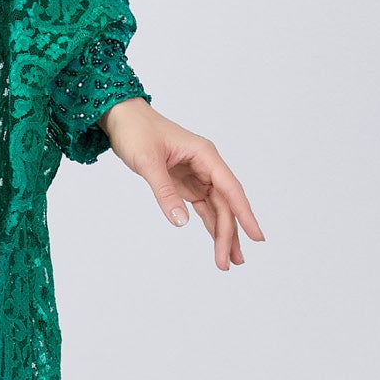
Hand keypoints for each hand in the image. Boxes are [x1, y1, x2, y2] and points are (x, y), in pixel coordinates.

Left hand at [100, 98, 263, 271]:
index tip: (257, 236)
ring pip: (216, 208)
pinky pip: (203, 207)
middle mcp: (206, 165)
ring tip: (228, 260)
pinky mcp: (185, 183)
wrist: (122, 117)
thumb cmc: (136, 131)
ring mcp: (197, 175)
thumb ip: (165, 192)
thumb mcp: (148, 162)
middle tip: (229, 262)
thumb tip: (180, 222)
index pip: (231, 189)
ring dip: (222, 233)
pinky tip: (216, 241)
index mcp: (205, 155)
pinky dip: (209, 224)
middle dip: (229, 233)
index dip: (245, 214)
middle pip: (225, 204)